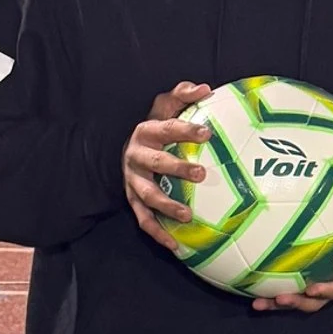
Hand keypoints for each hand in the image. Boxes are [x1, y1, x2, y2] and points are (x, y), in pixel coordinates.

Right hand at [125, 83, 210, 246]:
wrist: (125, 151)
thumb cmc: (155, 128)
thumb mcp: (163, 108)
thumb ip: (182, 95)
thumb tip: (205, 88)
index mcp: (145, 132)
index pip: (166, 129)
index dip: (185, 130)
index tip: (207, 134)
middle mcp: (135, 156)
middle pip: (156, 163)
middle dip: (177, 168)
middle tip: (202, 174)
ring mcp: (132, 181)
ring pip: (147, 195)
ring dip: (166, 205)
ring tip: (187, 215)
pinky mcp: (131, 200)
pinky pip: (143, 219)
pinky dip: (158, 233)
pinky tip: (175, 246)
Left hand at [249, 220, 332, 313]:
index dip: (326, 291)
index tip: (312, 289)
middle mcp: (330, 287)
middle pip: (313, 301)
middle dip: (296, 302)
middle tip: (280, 299)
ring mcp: (314, 287)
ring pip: (296, 300)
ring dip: (277, 303)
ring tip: (258, 303)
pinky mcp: (300, 282)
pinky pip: (284, 289)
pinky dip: (268, 292)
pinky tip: (248, 291)